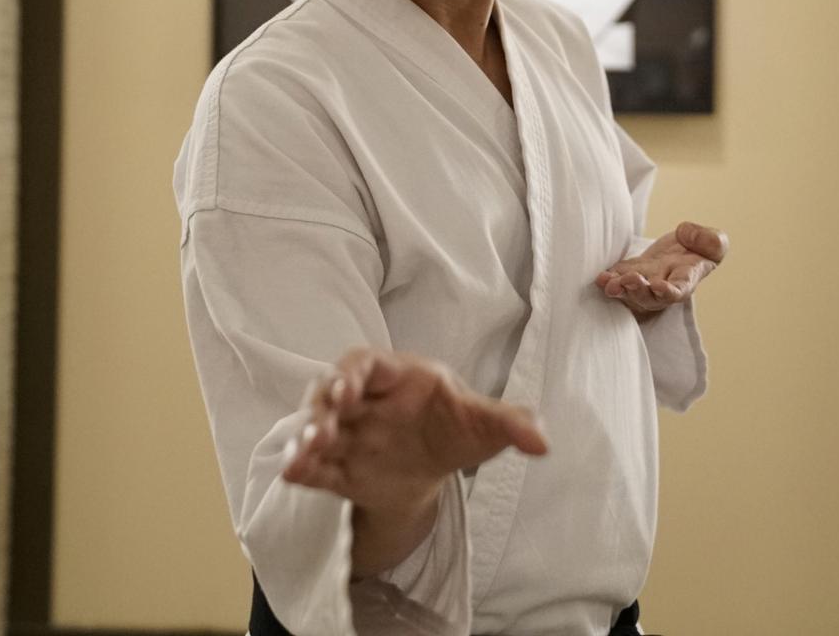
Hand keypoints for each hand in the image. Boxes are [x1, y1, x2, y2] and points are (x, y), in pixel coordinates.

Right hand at [281, 348, 547, 573]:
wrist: (432, 469)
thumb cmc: (455, 428)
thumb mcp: (484, 426)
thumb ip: (511, 426)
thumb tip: (543, 443)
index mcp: (396, 377)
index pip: (367, 363)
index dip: (353, 373)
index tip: (348, 390)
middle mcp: (364, 402)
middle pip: (331, 394)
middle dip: (323, 407)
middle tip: (323, 424)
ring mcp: (348, 436)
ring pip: (318, 430)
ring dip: (308, 439)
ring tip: (306, 454)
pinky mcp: (339, 470)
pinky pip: (316, 468)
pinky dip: (303, 470)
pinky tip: (294, 474)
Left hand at [594, 220, 728, 315]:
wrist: (684, 247)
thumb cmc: (701, 249)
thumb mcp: (715, 243)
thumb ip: (711, 241)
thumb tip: (686, 235)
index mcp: (686, 281)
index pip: (678, 291)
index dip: (669, 292)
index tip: (660, 287)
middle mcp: (663, 287)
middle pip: (649, 297)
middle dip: (637, 291)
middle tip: (628, 281)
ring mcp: (645, 281)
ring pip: (630, 292)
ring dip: (618, 289)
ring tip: (608, 283)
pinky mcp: (630, 271)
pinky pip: (618, 278)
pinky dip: (608, 279)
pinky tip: (600, 277)